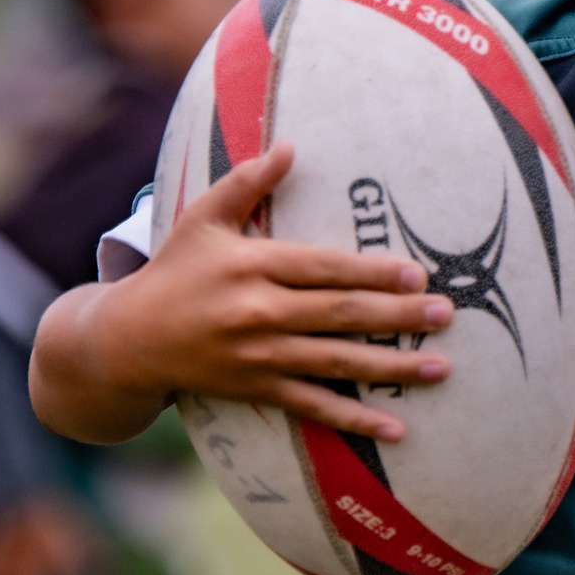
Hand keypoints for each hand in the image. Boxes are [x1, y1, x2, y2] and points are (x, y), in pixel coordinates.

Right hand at [33, 144, 453, 445]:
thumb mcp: (203, 218)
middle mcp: (259, 312)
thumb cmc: (175, 271)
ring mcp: (259, 356)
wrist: (128, 340)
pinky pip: (314, 407)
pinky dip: (355, 419)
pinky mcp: (258, 390)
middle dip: (397, 316)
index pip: (324, 268)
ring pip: (337, 362)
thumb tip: (291, 146)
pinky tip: (396, 428)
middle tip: (445, 314)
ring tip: (440, 366)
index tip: (416, 273)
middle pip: (340, 314)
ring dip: (392, 367)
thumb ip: (248, 183)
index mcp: (252, 265)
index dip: (372, 271)